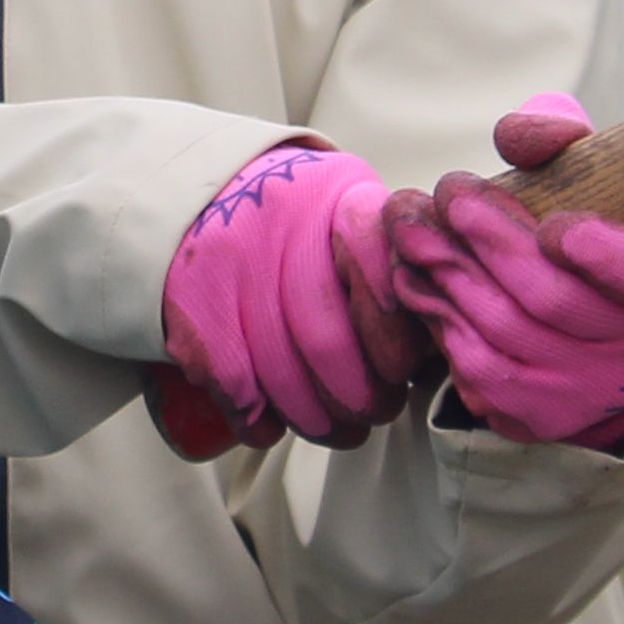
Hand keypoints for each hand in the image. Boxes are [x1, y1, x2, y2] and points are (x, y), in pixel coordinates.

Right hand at [157, 140, 429, 446]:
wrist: (203, 195)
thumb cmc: (301, 225)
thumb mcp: (352, 217)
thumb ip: (391, 271)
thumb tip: (433, 353)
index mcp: (339, 202)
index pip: (381, 278)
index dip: (396, 340)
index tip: (403, 370)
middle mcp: (282, 226)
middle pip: (327, 341)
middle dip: (360, 396)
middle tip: (375, 411)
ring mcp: (229, 266)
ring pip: (281, 373)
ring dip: (315, 419)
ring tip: (338, 429)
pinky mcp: (190, 304)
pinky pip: (233, 384)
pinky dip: (258, 421)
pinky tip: (274, 427)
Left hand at [390, 95, 623, 450]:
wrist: (592, 332)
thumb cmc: (594, 230)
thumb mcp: (599, 179)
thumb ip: (564, 142)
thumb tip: (513, 138)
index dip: (611, 260)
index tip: (559, 228)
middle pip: (554, 299)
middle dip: (489, 240)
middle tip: (446, 192)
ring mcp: (587, 390)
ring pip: (502, 329)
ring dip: (445, 269)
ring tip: (407, 221)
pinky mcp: (533, 415)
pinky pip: (472, 363)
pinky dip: (435, 311)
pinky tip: (413, 272)